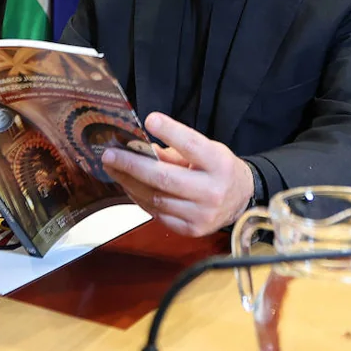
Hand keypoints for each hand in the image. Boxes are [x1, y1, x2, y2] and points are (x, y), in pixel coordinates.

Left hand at [100, 111, 253, 236]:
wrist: (240, 201)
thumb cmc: (219, 169)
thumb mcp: (208, 150)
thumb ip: (177, 149)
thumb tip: (141, 147)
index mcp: (220, 164)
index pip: (192, 146)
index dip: (170, 132)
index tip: (149, 120)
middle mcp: (212, 191)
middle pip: (164, 178)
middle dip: (132, 165)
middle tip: (110, 154)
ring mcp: (201, 214)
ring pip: (155, 198)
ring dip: (130, 182)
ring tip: (114, 169)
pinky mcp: (191, 230)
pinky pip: (157, 214)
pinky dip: (140, 198)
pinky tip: (130, 186)